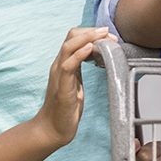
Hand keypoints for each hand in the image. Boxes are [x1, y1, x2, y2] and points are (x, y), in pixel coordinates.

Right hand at [33, 27, 113, 147]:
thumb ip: (81, 67)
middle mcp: (59, 65)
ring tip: (102, 35)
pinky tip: (90, 49)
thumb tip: (95, 55)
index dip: (90, 32)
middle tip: (108, 33)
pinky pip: (68, 66)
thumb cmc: (65, 108)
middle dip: (91, 31)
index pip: (73, 38)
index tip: (107, 34)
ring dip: (87, 38)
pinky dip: (79, 54)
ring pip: (68, 47)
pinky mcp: (62, 88)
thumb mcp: (76, 82)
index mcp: (64, 63)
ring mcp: (59, 75)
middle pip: (71, 37)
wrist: (52, 129)